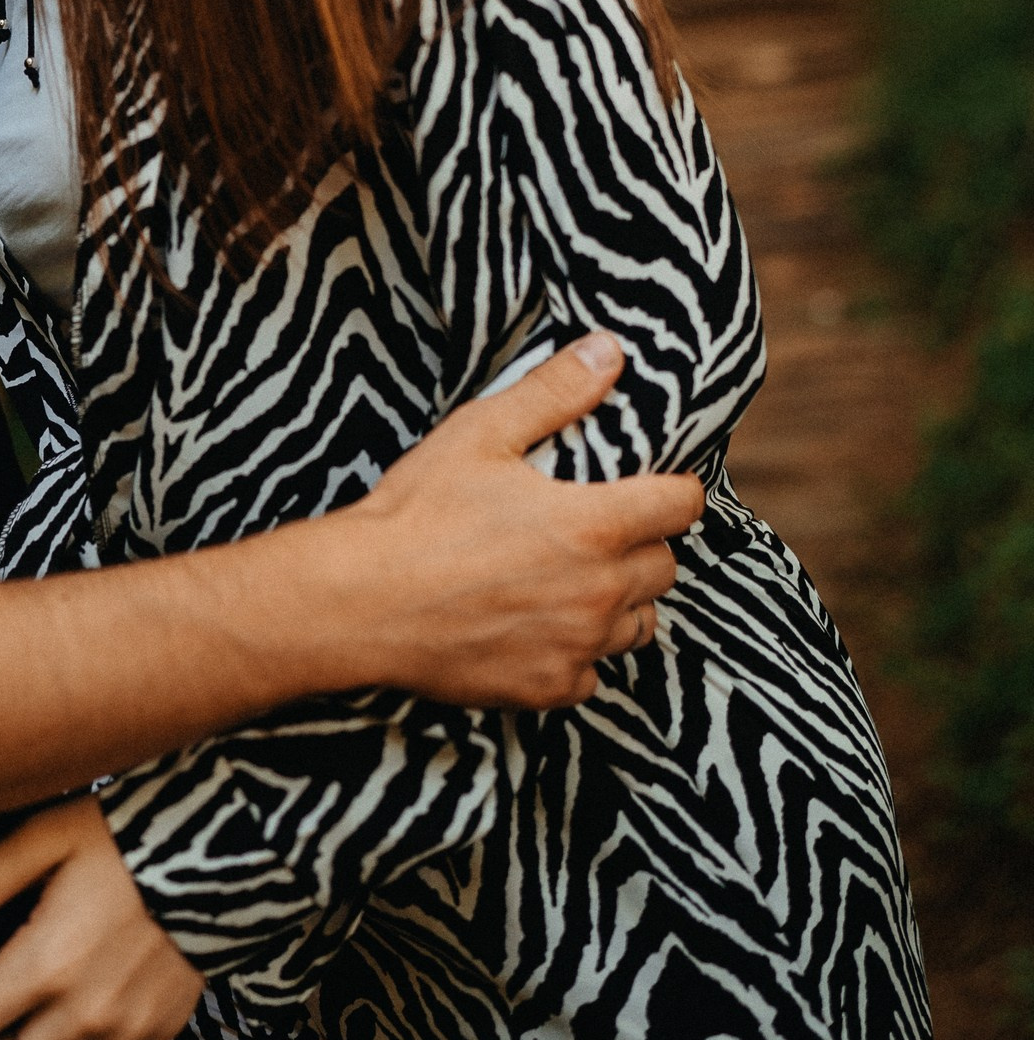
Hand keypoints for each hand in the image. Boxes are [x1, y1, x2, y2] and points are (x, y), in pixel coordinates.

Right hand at [317, 333, 704, 708]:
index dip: (671, 490)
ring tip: (573, 580)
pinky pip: (593, 674)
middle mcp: (598, 591)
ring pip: (637, 625)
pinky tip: (539, 627)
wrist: (361, 602)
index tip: (649, 487)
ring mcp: (576, 646)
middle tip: (595, 530)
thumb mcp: (479, 433)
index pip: (679, 506)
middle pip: (664, 568)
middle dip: (641, 545)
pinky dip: (577, 652)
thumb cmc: (416, 514)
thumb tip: (609, 351)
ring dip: (619, 601)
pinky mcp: (548, 688)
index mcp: (592, 524)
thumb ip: (553, 392)